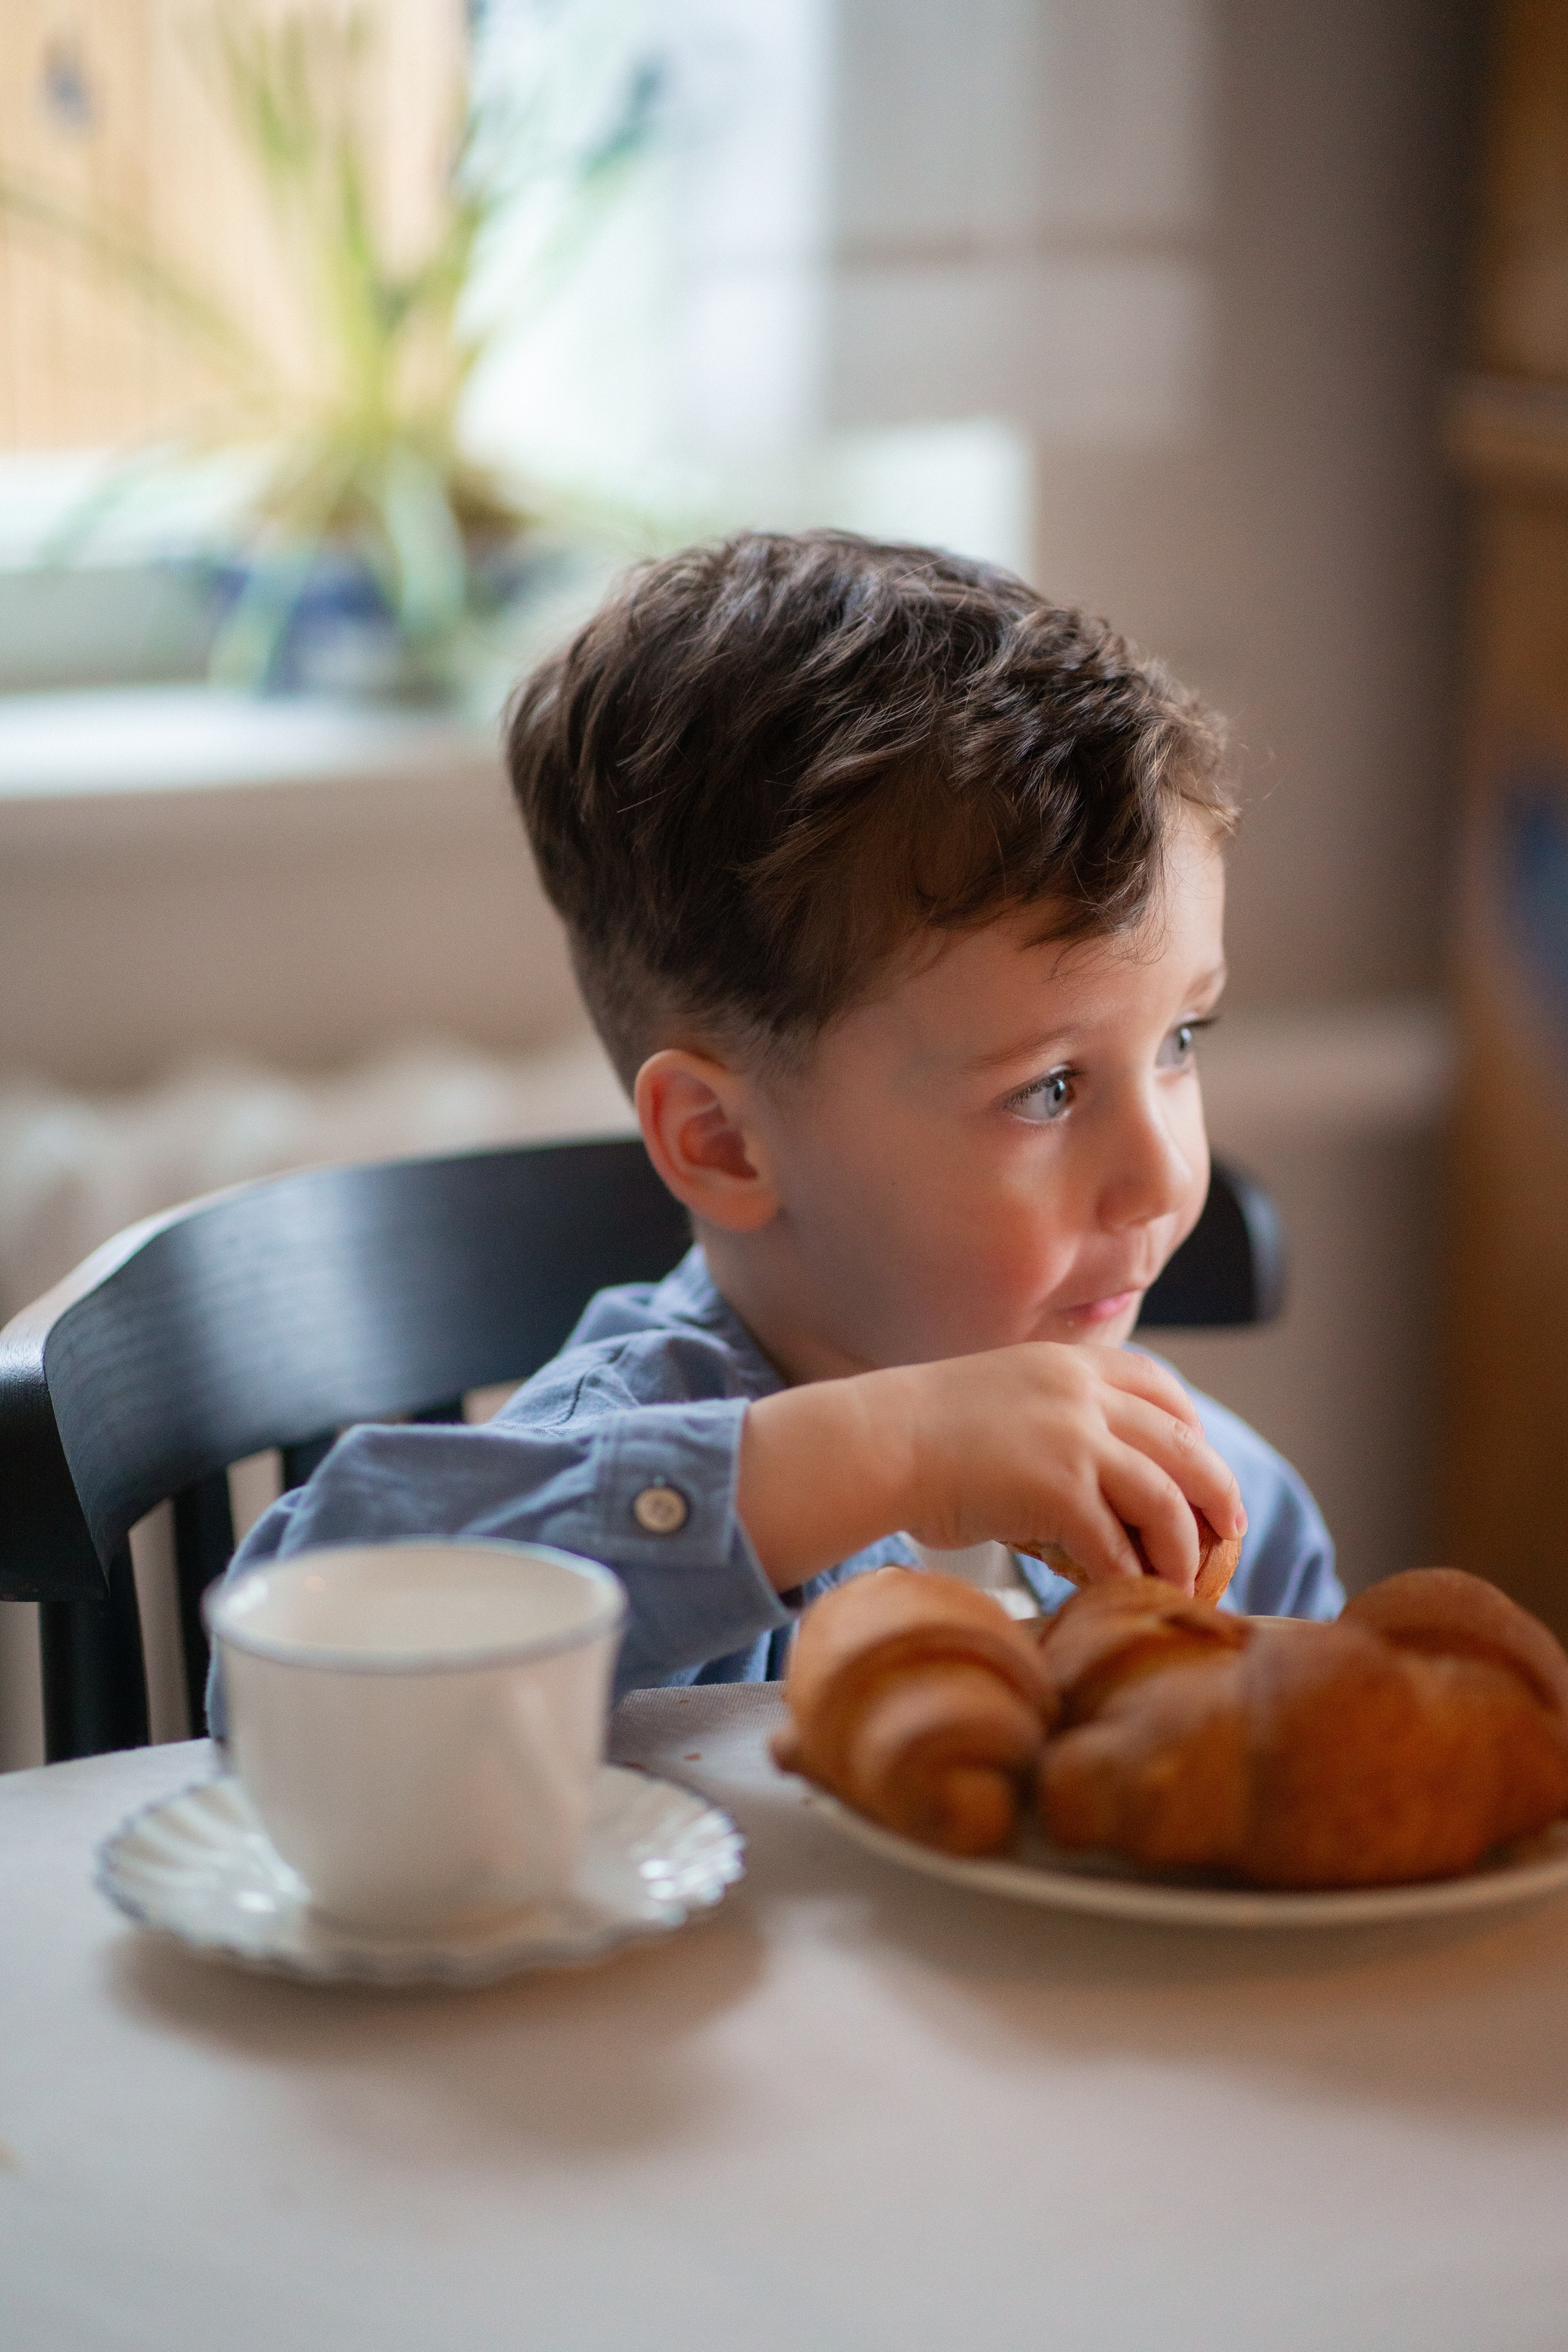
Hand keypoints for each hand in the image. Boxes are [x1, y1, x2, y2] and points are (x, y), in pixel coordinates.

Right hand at [739, 1343, 1245, 1596]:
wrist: (875, 1443)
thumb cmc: (922, 1434)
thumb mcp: (1001, 1397)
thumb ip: (1052, 1419)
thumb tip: (1095, 1484)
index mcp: (1070, 1365)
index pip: (1162, 1388)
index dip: (1193, 1432)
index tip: (1202, 1469)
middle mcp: (1083, 1394)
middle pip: (1185, 1444)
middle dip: (1216, 1494)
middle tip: (1228, 1534)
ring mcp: (1075, 1439)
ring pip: (1165, 1499)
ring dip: (1181, 1550)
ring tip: (1181, 1582)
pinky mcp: (1058, 1489)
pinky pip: (1117, 1545)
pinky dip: (1130, 1577)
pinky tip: (1126, 1597)